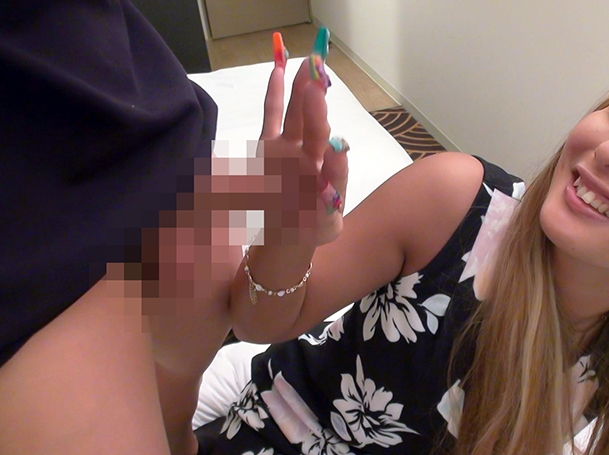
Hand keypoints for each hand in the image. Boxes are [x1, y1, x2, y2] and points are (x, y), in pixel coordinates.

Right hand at [258, 57, 348, 246]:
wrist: (290, 236)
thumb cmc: (314, 226)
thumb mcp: (329, 217)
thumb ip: (333, 188)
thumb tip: (339, 149)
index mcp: (325, 168)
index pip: (328, 142)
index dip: (328, 125)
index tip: (326, 105)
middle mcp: (308, 153)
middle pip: (312, 121)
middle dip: (315, 95)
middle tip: (318, 67)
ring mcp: (289, 149)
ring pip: (295, 114)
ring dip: (300, 89)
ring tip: (306, 63)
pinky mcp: (269, 149)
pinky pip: (272, 118)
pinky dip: (274, 96)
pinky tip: (278, 71)